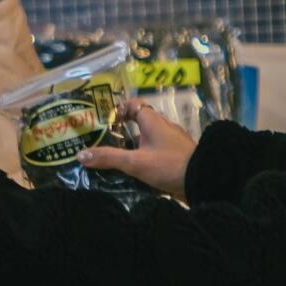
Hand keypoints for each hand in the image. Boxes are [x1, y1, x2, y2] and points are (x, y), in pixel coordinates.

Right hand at [80, 102, 197, 201]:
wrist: (205, 180)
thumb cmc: (169, 165)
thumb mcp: (135, 163)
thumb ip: (108, 158)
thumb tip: (80, 155)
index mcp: (154, 121)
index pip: (134, 105)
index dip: (119, 110)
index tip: (105, 122)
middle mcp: (164, 128)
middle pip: (140, 123)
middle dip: (123, 132)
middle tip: (105, 142)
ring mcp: (173, 142)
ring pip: (149, 139)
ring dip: (134, 147)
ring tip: (117, 159)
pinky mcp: (178, 157)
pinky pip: (158, 151)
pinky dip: (146, 157)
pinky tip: (137, 171)